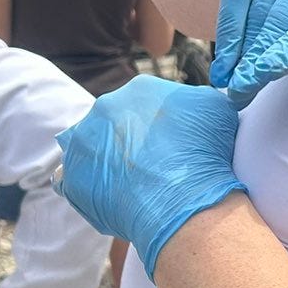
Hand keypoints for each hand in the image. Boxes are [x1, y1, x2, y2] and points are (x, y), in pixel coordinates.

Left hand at [56, 77, 246, 274]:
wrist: (183, 199)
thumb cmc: (204, 154)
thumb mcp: (217, 108)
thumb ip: (197, 100)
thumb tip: (191, 105)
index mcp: (139, 88)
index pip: (144, 103)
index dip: (157, 124)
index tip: (170, 144)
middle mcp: (104, 107)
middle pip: (114, 122)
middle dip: (128, 140)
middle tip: (151, 165)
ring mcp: (82, 142)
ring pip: (90, 147)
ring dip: (104, 160)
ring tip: (130, 184)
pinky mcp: (70, 178)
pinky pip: (71, 180)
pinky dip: (86, 187)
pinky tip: (109, 197)